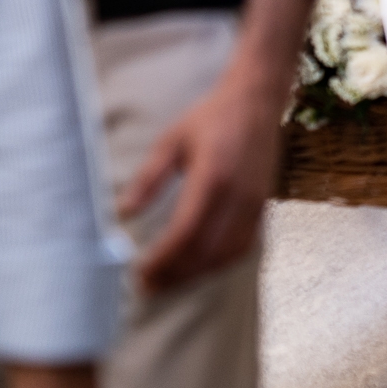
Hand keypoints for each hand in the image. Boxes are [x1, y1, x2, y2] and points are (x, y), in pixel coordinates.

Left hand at [120, 38, 290, 292]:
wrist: (258, 100)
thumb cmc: (212, 117)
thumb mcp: (172, 141)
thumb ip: (148, 179)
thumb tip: (122, 214)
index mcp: (212, 178)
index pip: (185, 234)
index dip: (162, 260)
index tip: (138, 274)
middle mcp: (238, 196)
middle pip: (206, 252)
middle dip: (175, 274)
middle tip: (147, 287)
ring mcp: (255, 202)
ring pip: (227, 254)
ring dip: (197, 273)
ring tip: (169, 281)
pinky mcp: (263, 204)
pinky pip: (243, 245)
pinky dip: (220, 263)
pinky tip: (199, 266)